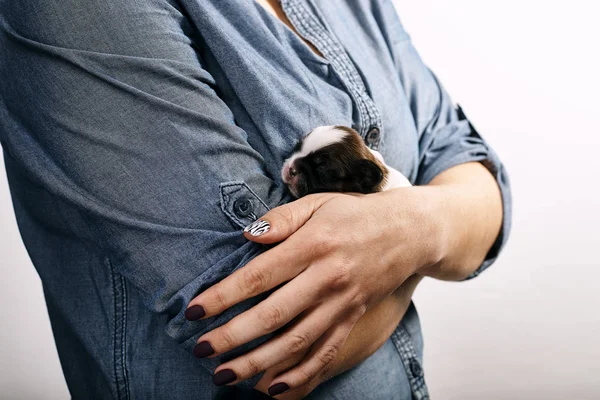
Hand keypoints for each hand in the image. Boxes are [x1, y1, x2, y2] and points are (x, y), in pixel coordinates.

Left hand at [186, 188, 444, 394]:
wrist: (408, 232)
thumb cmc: (355, 214)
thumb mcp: (318, 203)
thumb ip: (281, 218)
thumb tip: (247, 235)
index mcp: (313, 245)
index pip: (259, 276)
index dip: (223, 296)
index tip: (193, 310)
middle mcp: (327, 279)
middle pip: (273, 316)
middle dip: (232, 337)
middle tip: (201, 349)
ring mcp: (342, 304)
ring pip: (296, 343)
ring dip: (258, 364)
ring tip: (225, 375)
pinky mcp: (353, 319)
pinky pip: (325, 354)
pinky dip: (300, 376)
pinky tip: (274, 389)